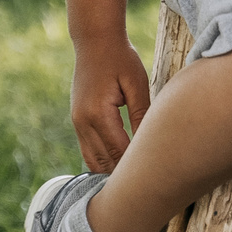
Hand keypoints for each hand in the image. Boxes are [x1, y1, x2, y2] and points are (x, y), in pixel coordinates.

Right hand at [70, 36, 151, 172]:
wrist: (95, 41)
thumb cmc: (121, 59)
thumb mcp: (137, 84)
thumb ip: (141, 114)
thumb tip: (149, 143)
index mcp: (98, 114)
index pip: (119, 151)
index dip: (135, 168)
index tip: (154, 179)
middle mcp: (83, 122)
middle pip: (104, 161)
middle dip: (122, 177)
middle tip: (146, 190)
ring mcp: (77, 122)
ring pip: (92, 160)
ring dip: (110, 173)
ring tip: (132, 185)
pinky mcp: (77, 120)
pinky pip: (88, 150)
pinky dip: (101, 162)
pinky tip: (118, 170)